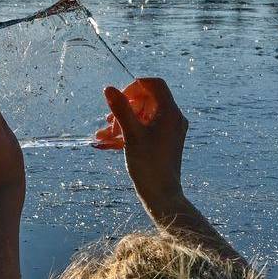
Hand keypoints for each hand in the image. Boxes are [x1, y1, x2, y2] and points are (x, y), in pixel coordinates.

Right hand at [94, 77, 186, 201]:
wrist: (161, 194)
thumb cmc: (148, 165)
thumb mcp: (131, 134)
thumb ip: (121, 109)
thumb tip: (109, 88)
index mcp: (170, 112)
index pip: (154, 84)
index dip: (134, 87)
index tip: (119, 98)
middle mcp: (173, 118)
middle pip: (147, 100)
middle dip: (125, 108)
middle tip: (109, 122)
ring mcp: (170, 130)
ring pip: (143, 116)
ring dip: (123, 122)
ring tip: (104, 135)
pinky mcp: (165, 142)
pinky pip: (145, 129)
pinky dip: (129, 132)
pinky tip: (109, 142)